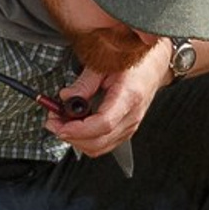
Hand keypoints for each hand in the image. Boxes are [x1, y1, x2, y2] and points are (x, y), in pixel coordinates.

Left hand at [42, 41, 174, 157]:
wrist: (155, 65)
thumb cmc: (135, 61)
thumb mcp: (105, 64)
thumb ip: (84, 83)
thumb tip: (65, 98)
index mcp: (129, 96)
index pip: (104, 124)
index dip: (78, 129)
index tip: (60, 125)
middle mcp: (132, 115)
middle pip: (99, 142)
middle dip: (71, 137)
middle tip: (54, 122)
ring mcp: (131, 126)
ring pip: (100, 148)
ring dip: (77, 140)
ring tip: (62, 122)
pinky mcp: (127, 129)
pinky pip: (104, 144)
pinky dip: (86, 140)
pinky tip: (77, 126)